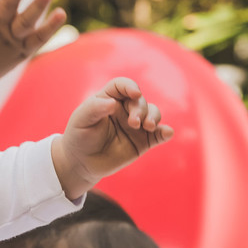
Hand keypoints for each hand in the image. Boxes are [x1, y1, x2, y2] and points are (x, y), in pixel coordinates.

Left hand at [51, 77, 173, 199]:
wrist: (82, 162)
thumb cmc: (79, 136)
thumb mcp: (81, 120)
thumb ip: (95, 108)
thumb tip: (114, 103)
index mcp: (109, 99)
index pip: (122, 86)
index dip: (130, 86)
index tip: (135, 94)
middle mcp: (125, 109)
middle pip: (139, 101)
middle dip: (140, 109)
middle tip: (133, 123)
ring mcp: (136, 125)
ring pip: (153, 113)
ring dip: (154, 117)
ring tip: (148, 126)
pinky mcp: (143, 141)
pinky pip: (158, 135)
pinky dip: (165, 133)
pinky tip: (167, 133)